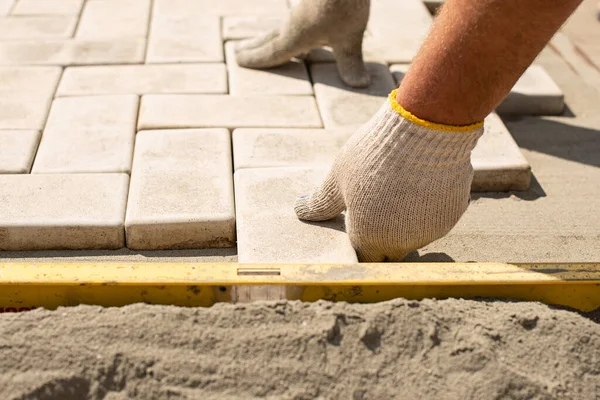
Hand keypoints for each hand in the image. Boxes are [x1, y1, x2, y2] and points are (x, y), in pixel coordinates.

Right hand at [235, 0, 371, 87]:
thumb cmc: (344, 5)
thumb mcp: (349, 38)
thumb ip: (350, 60)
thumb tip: (360, 85)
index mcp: (296, 36)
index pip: (272, 52)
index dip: (256, 59)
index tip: (238, 60)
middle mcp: (293, 20)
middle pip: (271, 36)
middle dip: (256, 45)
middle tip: (238, 50)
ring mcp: (301, 5)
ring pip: (282, 23)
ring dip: (271, 33)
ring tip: (264, 38)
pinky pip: (296, 11)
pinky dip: (291, 21)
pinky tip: (297, 18)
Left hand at [294, 90, 483, 260]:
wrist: (426, 131)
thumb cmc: (374, 155)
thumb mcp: (338, 177)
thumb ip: (321, 202)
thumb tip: (300, 212)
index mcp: (368, 238)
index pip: (361, 256)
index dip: (358, 240)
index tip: (357, 222)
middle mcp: (400, 243)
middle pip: (388, 251)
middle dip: (381, 236)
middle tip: (377, 206)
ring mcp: (429, 231)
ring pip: (413, 235)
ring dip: (405, 221)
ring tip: (399, 185)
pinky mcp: (451, 216)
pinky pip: (434, 219)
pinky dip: (426, 208)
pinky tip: (420, 181)